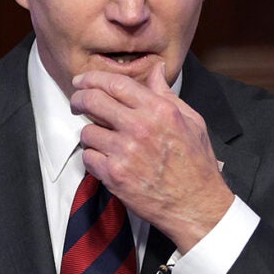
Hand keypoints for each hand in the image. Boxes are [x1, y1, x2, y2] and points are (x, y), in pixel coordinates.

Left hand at [70, 62, 234, 251]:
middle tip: (77, 103)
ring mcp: (125, 152)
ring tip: (103, 140)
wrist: (196, 204)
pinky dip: (93, 158)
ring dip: (91, 134)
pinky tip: (107, 160)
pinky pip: (88, 158)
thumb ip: (166, 93)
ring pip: (87, 131)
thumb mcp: (191, 120)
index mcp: (158, 110)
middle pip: (92, 101)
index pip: (115, 83)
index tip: (82, 81)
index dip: (93, 78)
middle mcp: (139, 127)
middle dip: (79, 99)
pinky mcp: (114, 175)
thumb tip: (155, 69)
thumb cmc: (196, 164)